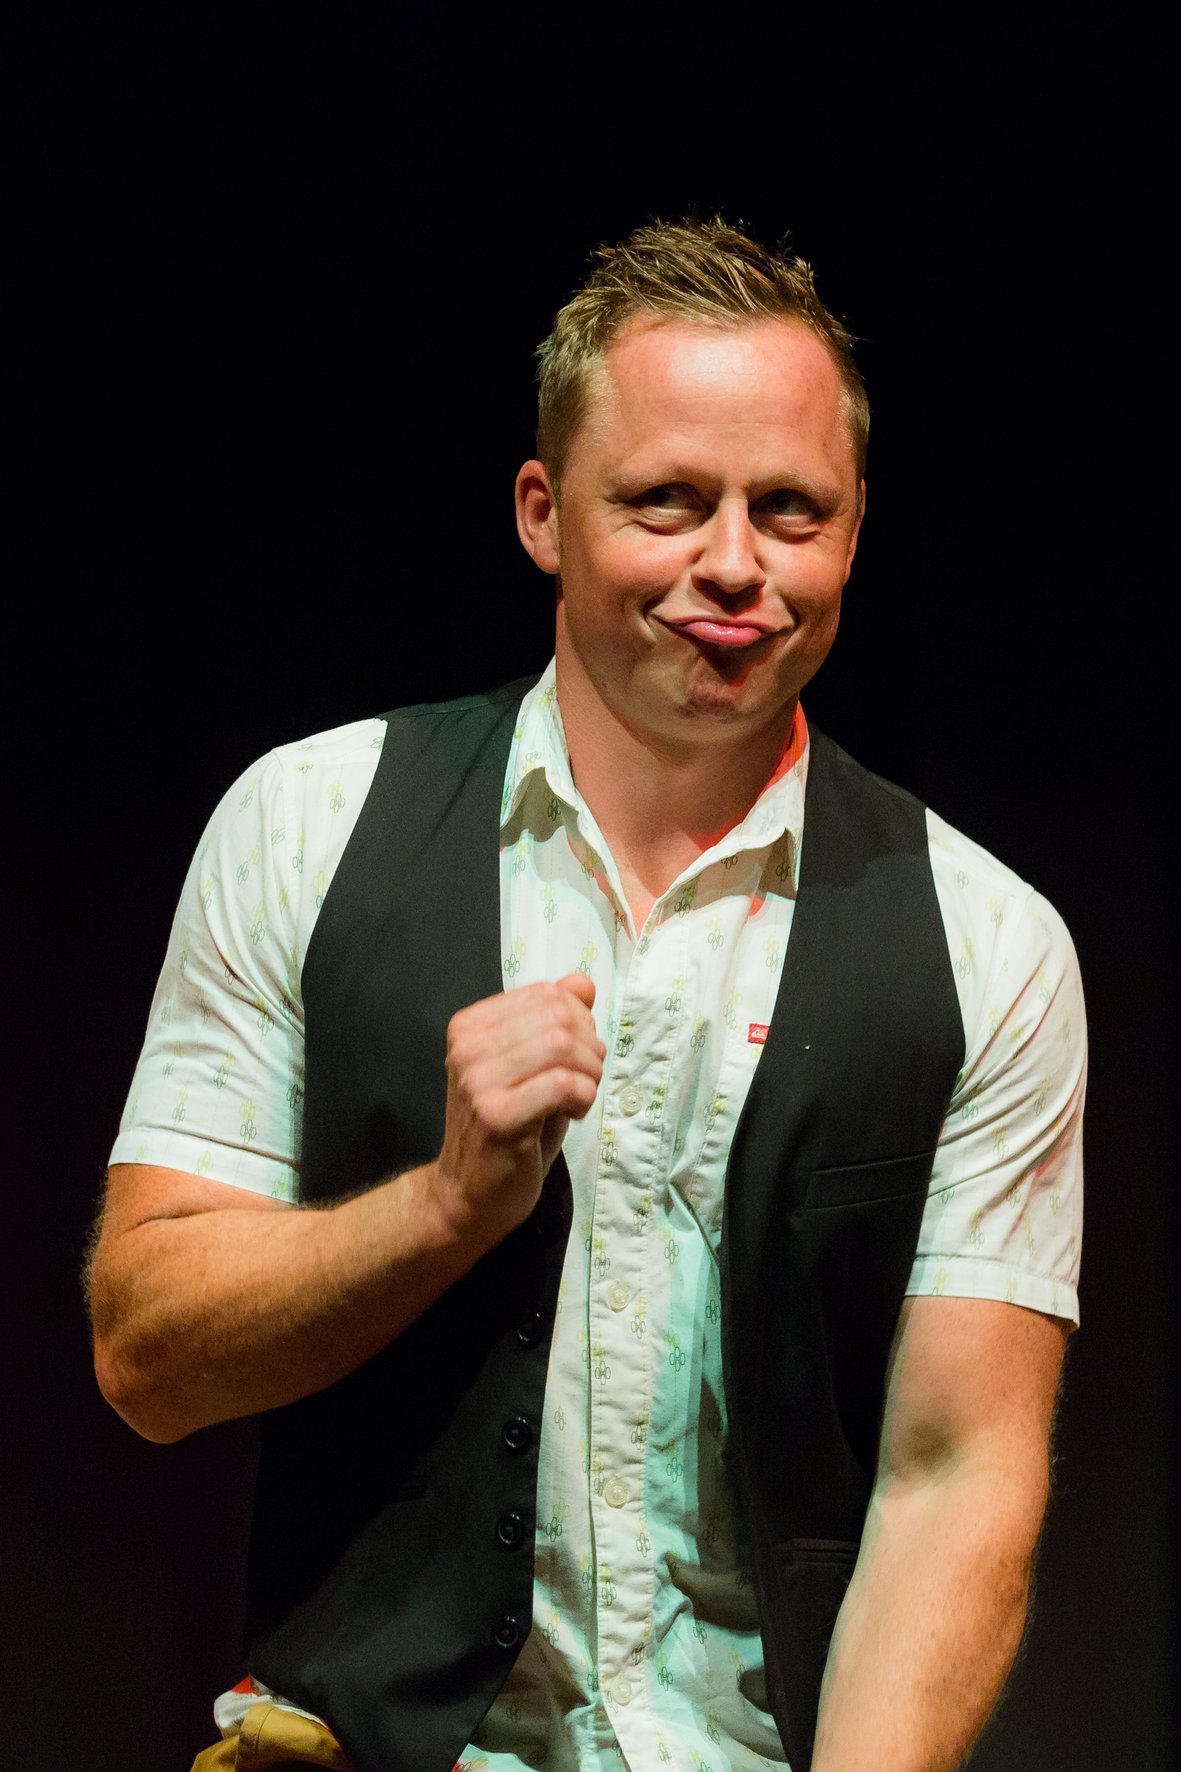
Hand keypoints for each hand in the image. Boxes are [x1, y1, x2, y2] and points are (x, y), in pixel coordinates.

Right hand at [430, 973, 604, 1242]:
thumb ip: (555, 1021)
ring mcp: (477, 1081)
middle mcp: (467, 1046)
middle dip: (590, 1048)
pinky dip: (583, 1097)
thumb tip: (582, 981)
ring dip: (589, 1074)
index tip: (574, 1059)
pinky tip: (572, 1115)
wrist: (470, 1194)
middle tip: (584, 1081)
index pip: (548, 994)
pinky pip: (563, 1084)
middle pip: (560, 1017)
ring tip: (579, 1098)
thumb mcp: (534, 1066)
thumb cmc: (509, 1127)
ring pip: (563, 1046)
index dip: (579, 1022)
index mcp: (470, 1025)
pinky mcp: (497, 1116)